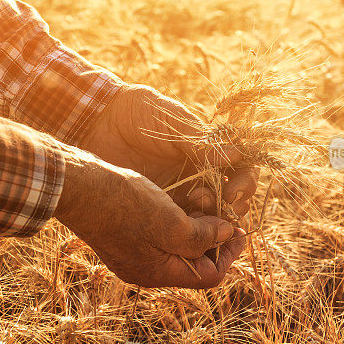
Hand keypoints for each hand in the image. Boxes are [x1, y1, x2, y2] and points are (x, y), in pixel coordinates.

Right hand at [53, 148, 245, 287]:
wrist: (78, 189)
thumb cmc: (124, 205)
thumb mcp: (172, 222)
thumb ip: (203, 235)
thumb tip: (229, 234)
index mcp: (159, 274)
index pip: (210, 276)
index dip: (229, 252)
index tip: (240, 227)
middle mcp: (147, 270)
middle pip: (194, 261)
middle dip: (213, 234)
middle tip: (220, 207)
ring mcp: (134, 254)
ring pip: (178, 245)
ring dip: (195, 222)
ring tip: (200, 196)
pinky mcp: (125, 237)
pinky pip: (160, 235)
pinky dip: (176, 218)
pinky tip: (178, 197)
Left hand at [81, 84, 258, 217]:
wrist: (99, 120)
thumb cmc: (139, 113)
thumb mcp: (172, 122)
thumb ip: (202, 142)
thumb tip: (236, 154)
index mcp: (207, 151)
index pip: (240, 169)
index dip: (244, 183)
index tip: (233, 192)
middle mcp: (198, 174)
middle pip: (230, 197)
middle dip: (234, 207)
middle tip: (224, 208)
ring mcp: (179, 191)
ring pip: (209, 215)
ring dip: (214, 220)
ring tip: (202, 215)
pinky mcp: (159, 206)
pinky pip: (181, 224)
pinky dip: (189, 230)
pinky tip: (186, 229)